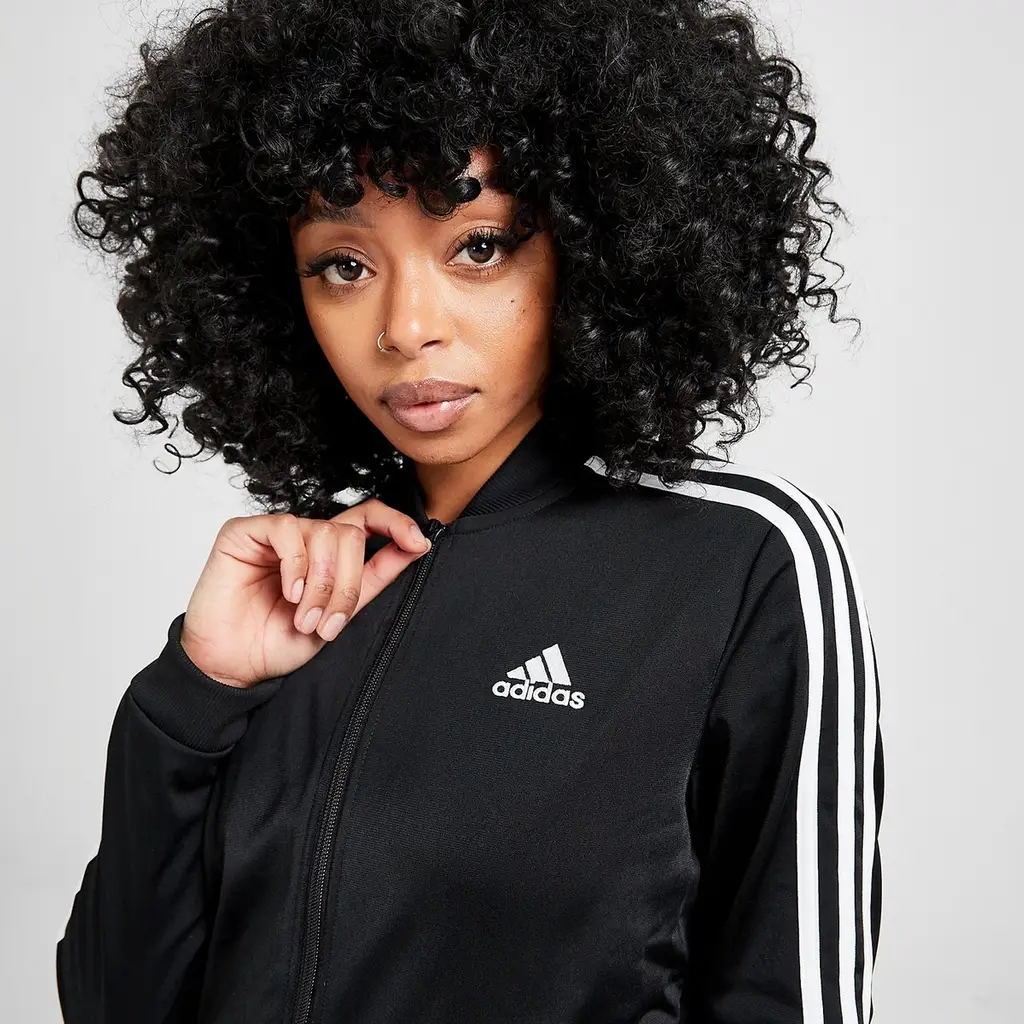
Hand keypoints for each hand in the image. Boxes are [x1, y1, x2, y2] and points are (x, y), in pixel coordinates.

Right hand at [179, 499, 431, 688]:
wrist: (233, 666)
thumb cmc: (279, 642)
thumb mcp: (341, 614)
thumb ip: (375, 579)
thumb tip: (417, 545)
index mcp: (331, 555)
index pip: (369, 519)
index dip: (397, 523)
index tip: (419, 542)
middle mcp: (307, 539)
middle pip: (351, 534)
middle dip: (347, 583)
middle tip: (328, 623)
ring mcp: (276, 534)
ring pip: (324, 533)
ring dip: (321, 584)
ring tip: (305, 618)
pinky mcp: (244, 531)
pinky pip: (287, 529)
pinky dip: (295, 565)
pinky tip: (289, 593)